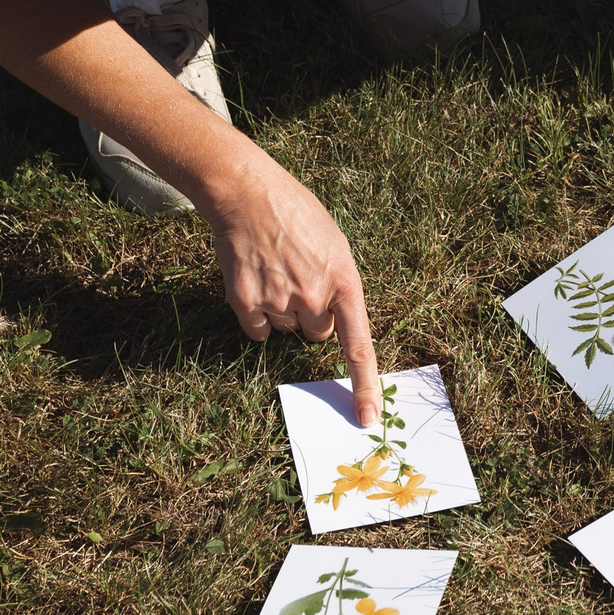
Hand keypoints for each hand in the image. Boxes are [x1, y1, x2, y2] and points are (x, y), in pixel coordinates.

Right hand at [199, 147, 382, 426]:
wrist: (248, 194)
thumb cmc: (297, 216)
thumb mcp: (335, 245)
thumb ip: (341, 286)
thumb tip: (334, 325)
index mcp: (344, 281)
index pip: (358, 345)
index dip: (364, 385)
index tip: (367, 420)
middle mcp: (313, 296)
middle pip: (319, 335)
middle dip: (314, 316)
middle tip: (301, 279)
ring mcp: (278, 300)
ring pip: (287, 330)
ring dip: (284, 310)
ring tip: (277, 270)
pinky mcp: (246, 302)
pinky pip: (258, 331)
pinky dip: (257, 315)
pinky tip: (256, 282)